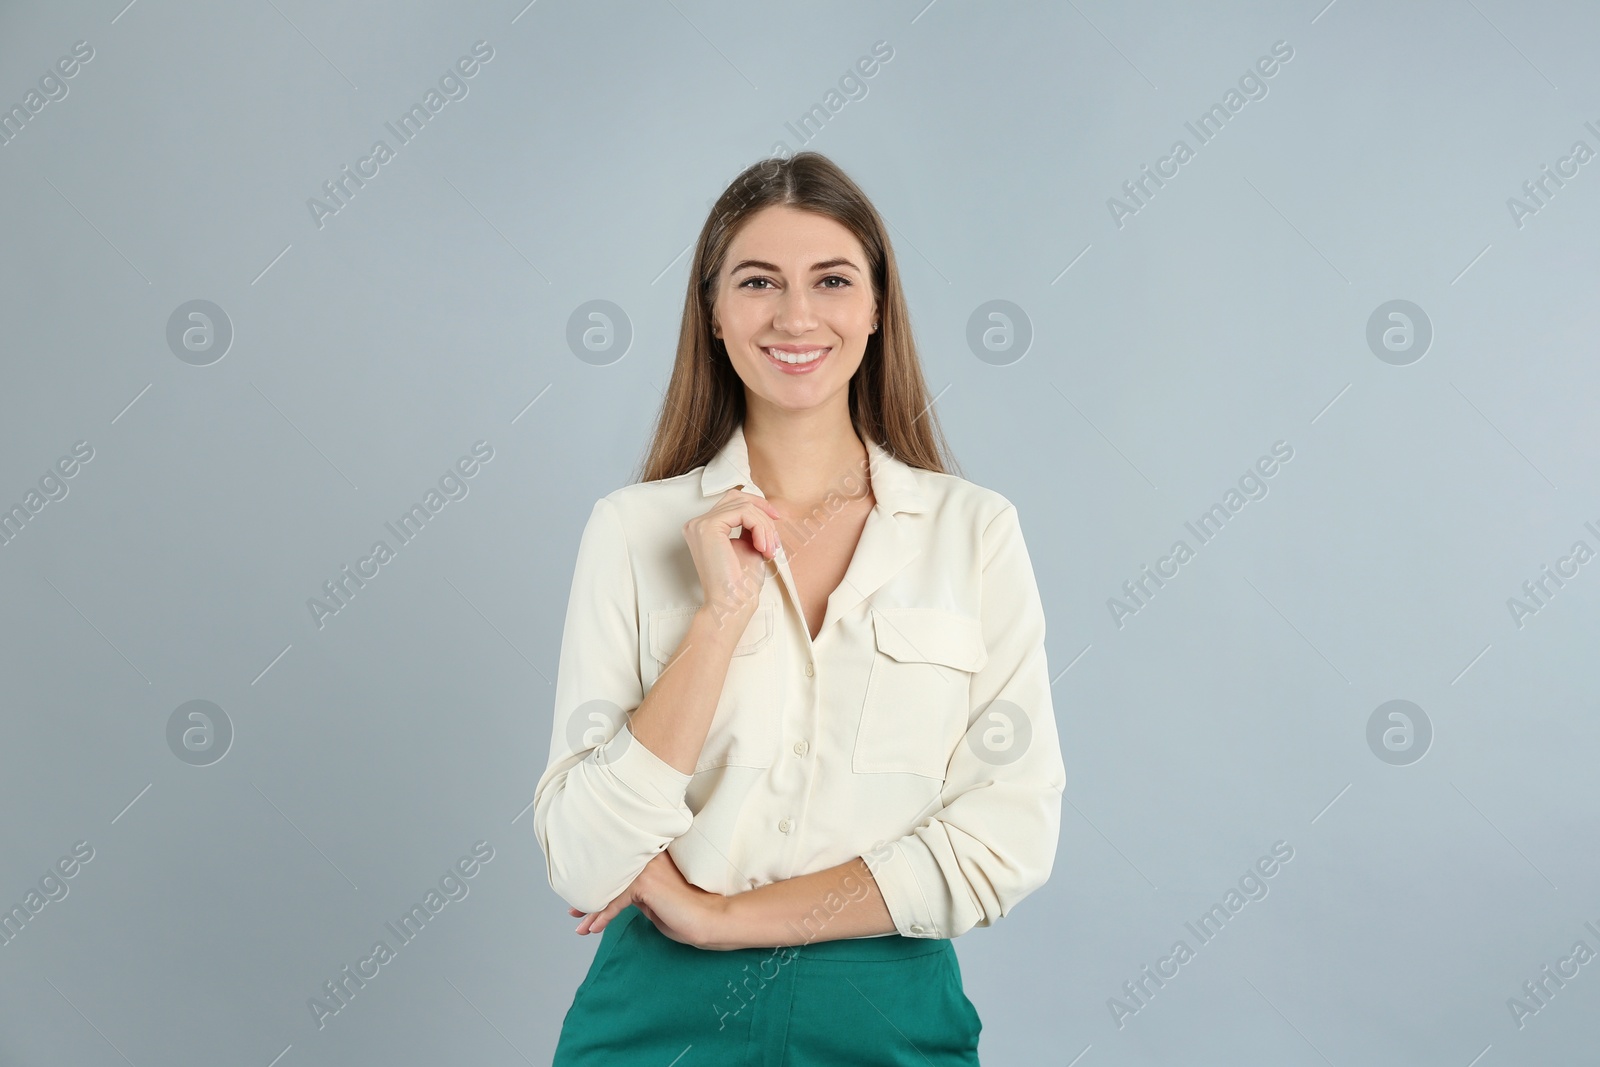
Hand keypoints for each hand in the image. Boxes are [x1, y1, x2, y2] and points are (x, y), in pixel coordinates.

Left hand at [567, 850, 728, 947]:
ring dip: (592, 910)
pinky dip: (603, 917)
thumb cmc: (686, 912)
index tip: (582, 898)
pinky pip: (615, 901)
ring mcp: (646, 868)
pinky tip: (594, 930)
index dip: (598, 883)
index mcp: (651, 857)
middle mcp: (647, 857)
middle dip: (588, 896)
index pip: (617, 869)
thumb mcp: (655, 900)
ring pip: (609, 889)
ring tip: (580, 927)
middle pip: (609, 876)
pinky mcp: (645, 884)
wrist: (708, 919)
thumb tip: (614, 896)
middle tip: (573, 912)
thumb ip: (637, 892)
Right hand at [684, 487, 781, 627]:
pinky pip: (744, 513)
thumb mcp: (748, 545)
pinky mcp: (708, 527)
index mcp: (703, 528)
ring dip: (764, 526)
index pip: (731, 502)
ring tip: (770, 548)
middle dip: (762, 512)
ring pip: (743, 506)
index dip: (756, 505)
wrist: (732, 603)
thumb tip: (763, 510)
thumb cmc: (741, 582)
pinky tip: (764, 547)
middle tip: (775, 533)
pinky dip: (760, 528)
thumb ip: (750, 527)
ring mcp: (699, 524)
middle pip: (736, 498)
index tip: (775, 520)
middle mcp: (696, 524)